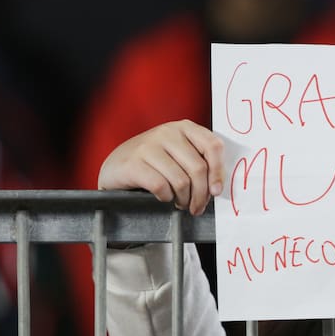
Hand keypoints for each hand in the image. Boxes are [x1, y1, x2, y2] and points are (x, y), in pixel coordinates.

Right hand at [97, 119, 223, 215]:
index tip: (216, 191)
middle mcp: (167, 132)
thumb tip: (218, 186)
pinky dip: (166, 198)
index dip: (218, 172)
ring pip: (181, 181)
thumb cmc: (153, 164)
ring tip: (181, 203)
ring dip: (184, 199)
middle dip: (201, 195)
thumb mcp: (178, 154)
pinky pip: (161, 187)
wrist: (115, 168)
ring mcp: (148, 146)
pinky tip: (164, 197)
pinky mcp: (133, 163)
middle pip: (198, 169)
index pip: (213, 146)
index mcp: (184, 128)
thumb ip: (199, 161)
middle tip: (197, 207)